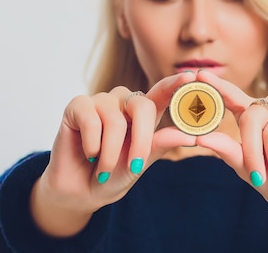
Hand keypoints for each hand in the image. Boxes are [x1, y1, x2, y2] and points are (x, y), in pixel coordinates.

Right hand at [30, 71, 198, 236]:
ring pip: (114, 120)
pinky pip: (91, 120)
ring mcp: (101, 100)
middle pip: (141, 105)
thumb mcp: (141, 163)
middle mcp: (124, 101)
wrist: (81, 191)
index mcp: (144, 112)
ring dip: (109, 154)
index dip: (175, 83)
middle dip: (140, 142)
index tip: (190, 76)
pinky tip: (88, 153)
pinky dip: (92, 144)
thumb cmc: (114, 175)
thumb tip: (190, 136)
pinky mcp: (78, 105)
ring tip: (102, 168)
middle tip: (135, 167)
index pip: (162, 92)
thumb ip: (161, 145)